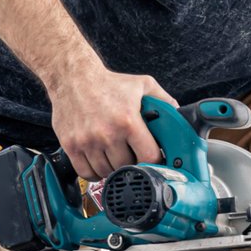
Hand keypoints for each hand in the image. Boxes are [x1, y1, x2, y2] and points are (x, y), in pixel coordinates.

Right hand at [48, 65, 176, 181]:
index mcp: (128, 121)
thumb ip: (163, 100)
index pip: (148, 157)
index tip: (152, 159)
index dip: (153, 161)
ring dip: (112, 169)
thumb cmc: (108, 83)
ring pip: (106, 172)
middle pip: (126, 167)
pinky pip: (86, 173)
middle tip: (131, 155)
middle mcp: (107, 133)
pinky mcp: (71, 145)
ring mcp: (87, 141)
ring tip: (114, 156)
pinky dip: (94, 173)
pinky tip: (99, 162)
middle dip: (131, 163)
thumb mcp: (142, 85)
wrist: (73, 77)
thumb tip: (179, 114)